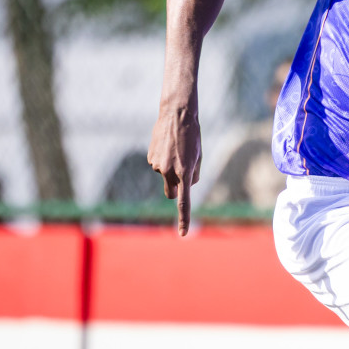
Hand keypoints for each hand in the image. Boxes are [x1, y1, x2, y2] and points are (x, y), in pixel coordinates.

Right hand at [148, 97, 201, 235]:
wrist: (177, 114)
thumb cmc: (192, 136)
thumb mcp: (199, 156)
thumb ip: (194, 174)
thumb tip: (185, 185)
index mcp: (185, 173)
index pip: (184, 202)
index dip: (184, 219)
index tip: (183, 234)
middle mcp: (169, 171)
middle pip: (171, 194)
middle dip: (175, 190)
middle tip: (182, 175)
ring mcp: (157, 165)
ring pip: (165, 177)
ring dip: (170, 170)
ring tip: (176, 150)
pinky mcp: (150, 158)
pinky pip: (158, 166)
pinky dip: (163, 160)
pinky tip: (167, 146)